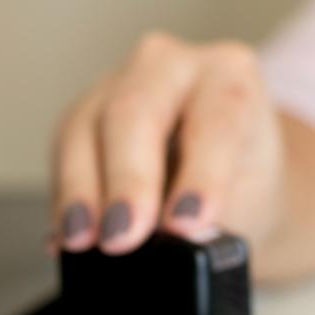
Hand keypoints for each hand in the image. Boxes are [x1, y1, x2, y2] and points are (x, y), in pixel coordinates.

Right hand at [51, 32, 283, 255]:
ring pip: (87, 128)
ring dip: (82, 190)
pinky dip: (66, 198)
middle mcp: (172, 67)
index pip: (216, 119)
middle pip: (137, 112)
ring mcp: (119, 85)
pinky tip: (70, 234)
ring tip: (84, 239)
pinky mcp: (84, 116)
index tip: (186, 223)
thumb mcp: (248, 205)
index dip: (201, 174)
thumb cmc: (242, 187)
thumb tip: (176, 247)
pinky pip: (65, 151)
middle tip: (124, 236)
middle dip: (128, 180)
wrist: (226, 185)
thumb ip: (215, 222)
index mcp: (231, 76)